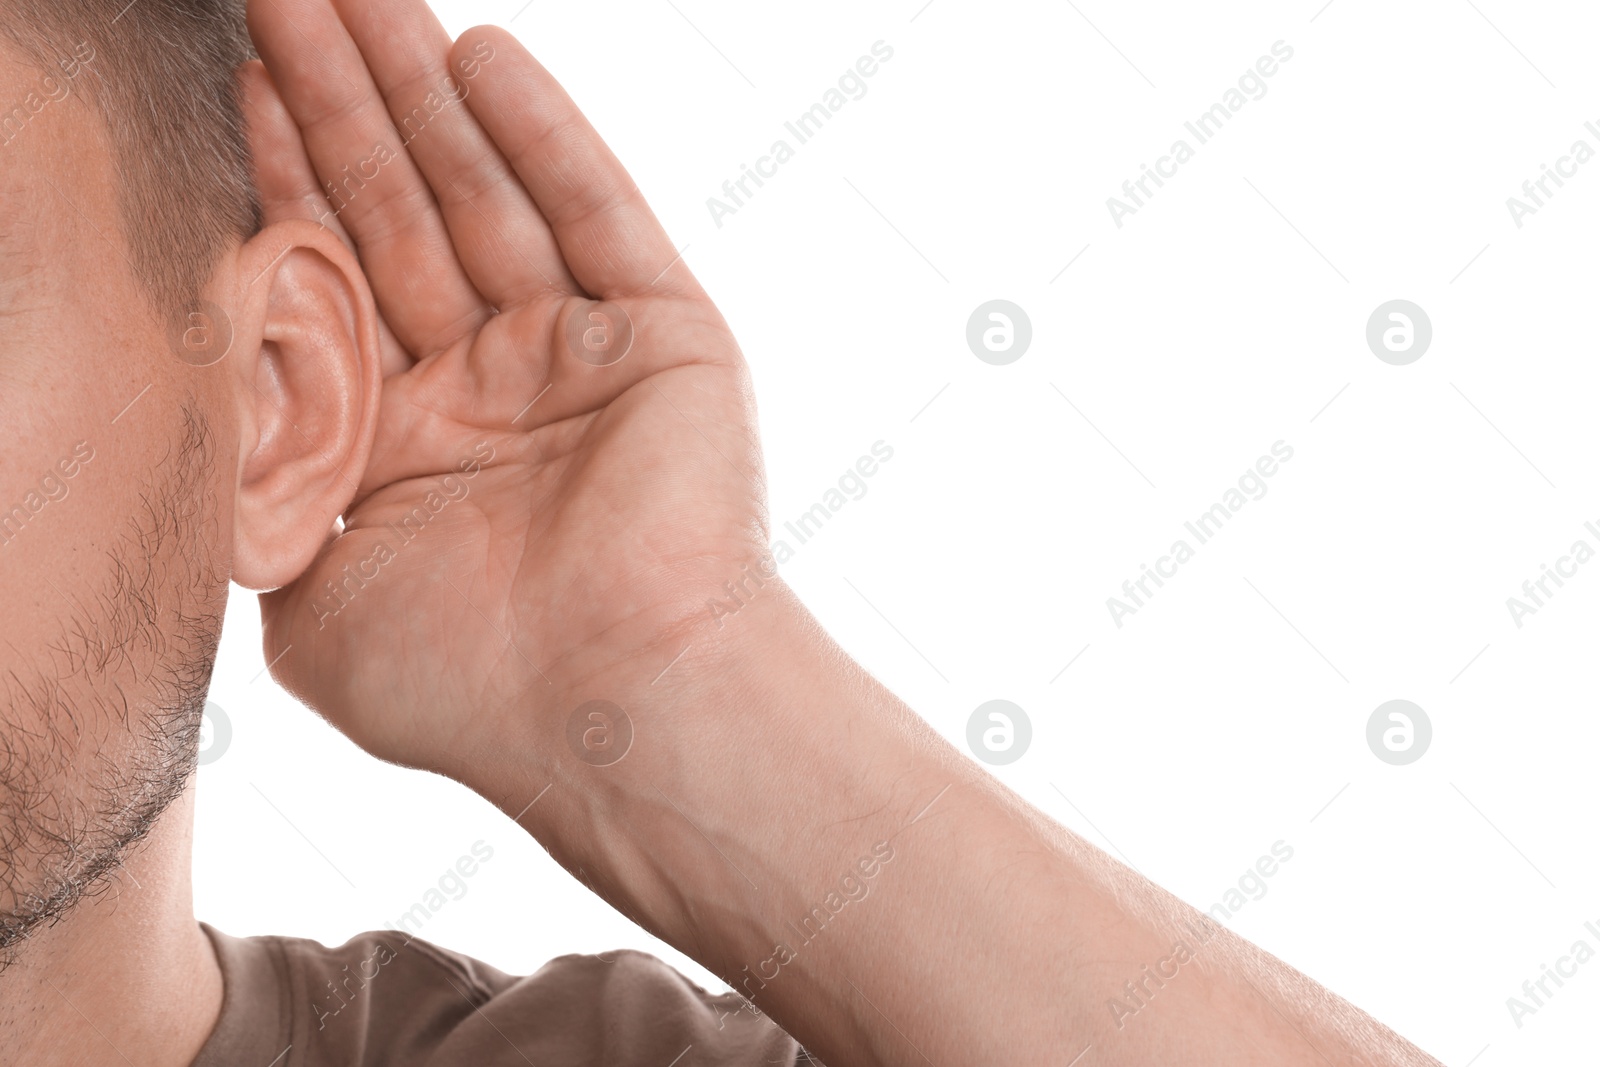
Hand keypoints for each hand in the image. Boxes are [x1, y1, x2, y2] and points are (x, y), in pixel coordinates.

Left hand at [246, 0, 768, 778]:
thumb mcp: (310, 599)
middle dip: (339, 103)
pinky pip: (598, 215)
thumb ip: (261, 503)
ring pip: (488, 193)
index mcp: (412, 443)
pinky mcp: (665, 338)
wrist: (617, 715)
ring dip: (421, 92)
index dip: (284, 178)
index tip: (236, 79)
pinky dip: (545, 136)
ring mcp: (580, 355)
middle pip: (403, 210)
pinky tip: (483, 56)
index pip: (337, 278)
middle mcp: (494, 386)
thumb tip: (206, 422)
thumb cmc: (472, 686)